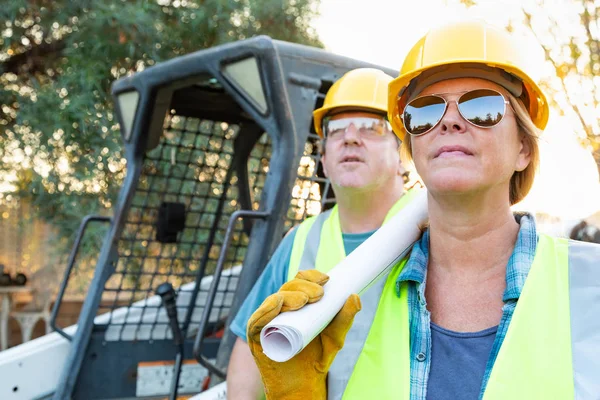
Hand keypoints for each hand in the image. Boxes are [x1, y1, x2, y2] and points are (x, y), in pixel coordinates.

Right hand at [246, 270, 360, 399]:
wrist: (303, 384)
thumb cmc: (316, 357)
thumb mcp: (335, 337)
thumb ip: (344, 319)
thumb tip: (355, 296)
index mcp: (296, 303)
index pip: (300, 281)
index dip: (311, 276)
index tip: (326, 279)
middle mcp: (280, 309)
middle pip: (287, 288)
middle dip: (303, 287)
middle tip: (319, 295)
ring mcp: (267, 322)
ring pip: (273, 301)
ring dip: (288, 297)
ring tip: (303, 301)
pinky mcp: (256, 337)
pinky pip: (256, 321)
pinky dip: (265, 311)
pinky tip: (276, 305)